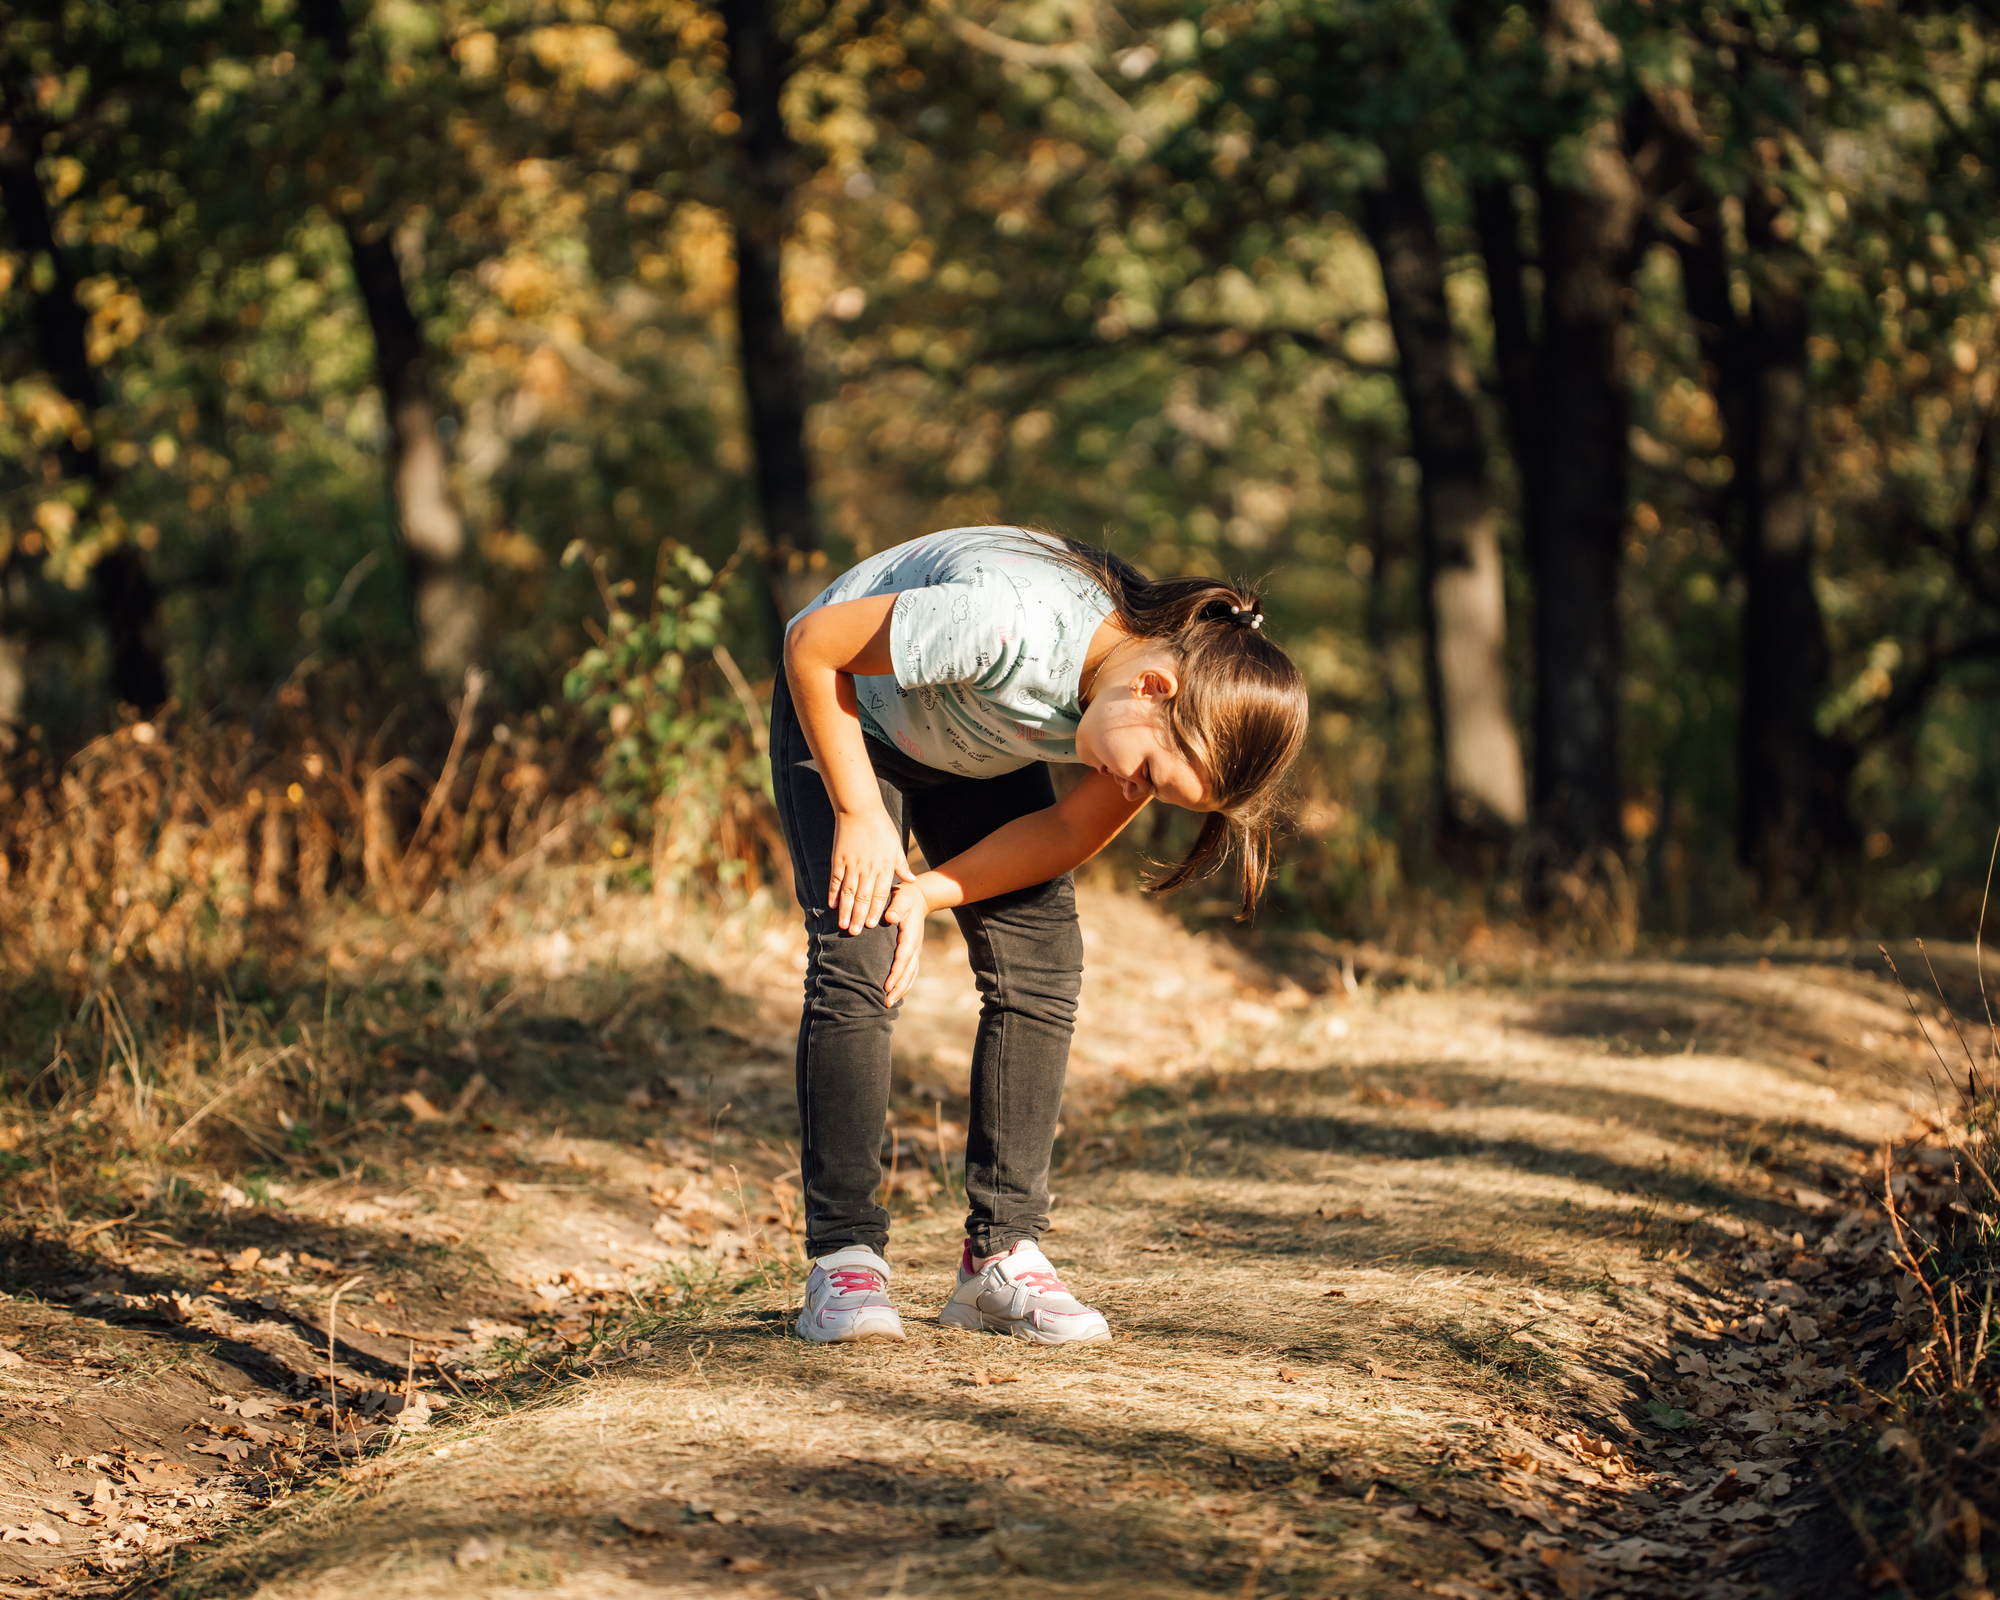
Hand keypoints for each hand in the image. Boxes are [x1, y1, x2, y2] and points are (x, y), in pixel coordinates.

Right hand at [828, 805, 912, 933]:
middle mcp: (868, 869)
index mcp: (884, 866)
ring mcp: (852, 865)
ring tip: (844, 925)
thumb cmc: (881, 827)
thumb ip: (902, 865)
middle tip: (856, 933)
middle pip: (864, 898)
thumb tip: (912, 880)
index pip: (880, 895)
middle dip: (860, 917)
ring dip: (846, 911)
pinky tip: (831, 906)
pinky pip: (835, 880)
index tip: (872, 926)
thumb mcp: (896, 845)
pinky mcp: (839, 859)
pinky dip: (833, 894)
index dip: (876, 911)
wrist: (860, 809)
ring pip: (849, 893)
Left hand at [882, 878, 931, 1006]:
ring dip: (902, 989)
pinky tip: (896, 993)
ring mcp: (916, 950)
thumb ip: (896, 908)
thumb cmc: (905, 897)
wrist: (920, 897)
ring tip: (889, 1003)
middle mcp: (915, 946)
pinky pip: (911, 972)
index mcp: (910, 935)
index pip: (903, 958)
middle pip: (909, 972)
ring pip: (911, 974)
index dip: (896, 973)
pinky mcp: (913, 952)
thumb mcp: (901, 898)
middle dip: (898, 988)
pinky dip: (905, 984)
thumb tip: (890, 917)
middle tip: (887, 1002)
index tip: (886, 986)